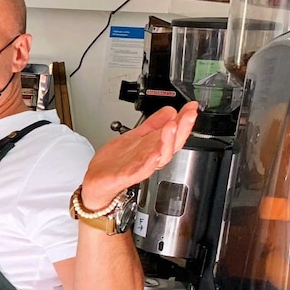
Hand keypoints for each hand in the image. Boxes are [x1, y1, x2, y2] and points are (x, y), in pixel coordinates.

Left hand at [80, 101, 198, 209]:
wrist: (97, 181)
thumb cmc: (116, 162)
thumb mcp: (135, 137)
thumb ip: (153, 124)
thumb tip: (170, 111)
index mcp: (153, 147)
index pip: (173, 133)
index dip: (184, 120)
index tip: (192, 107)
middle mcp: (150, 157)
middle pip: (172, 144)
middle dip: (182, 129)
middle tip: (189, 115)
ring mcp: (140, 167)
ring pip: (160, 156)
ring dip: (168, 141)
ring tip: (172, 126)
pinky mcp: (127, 176)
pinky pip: (142, 169)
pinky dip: (150, 162)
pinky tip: (155, 154)